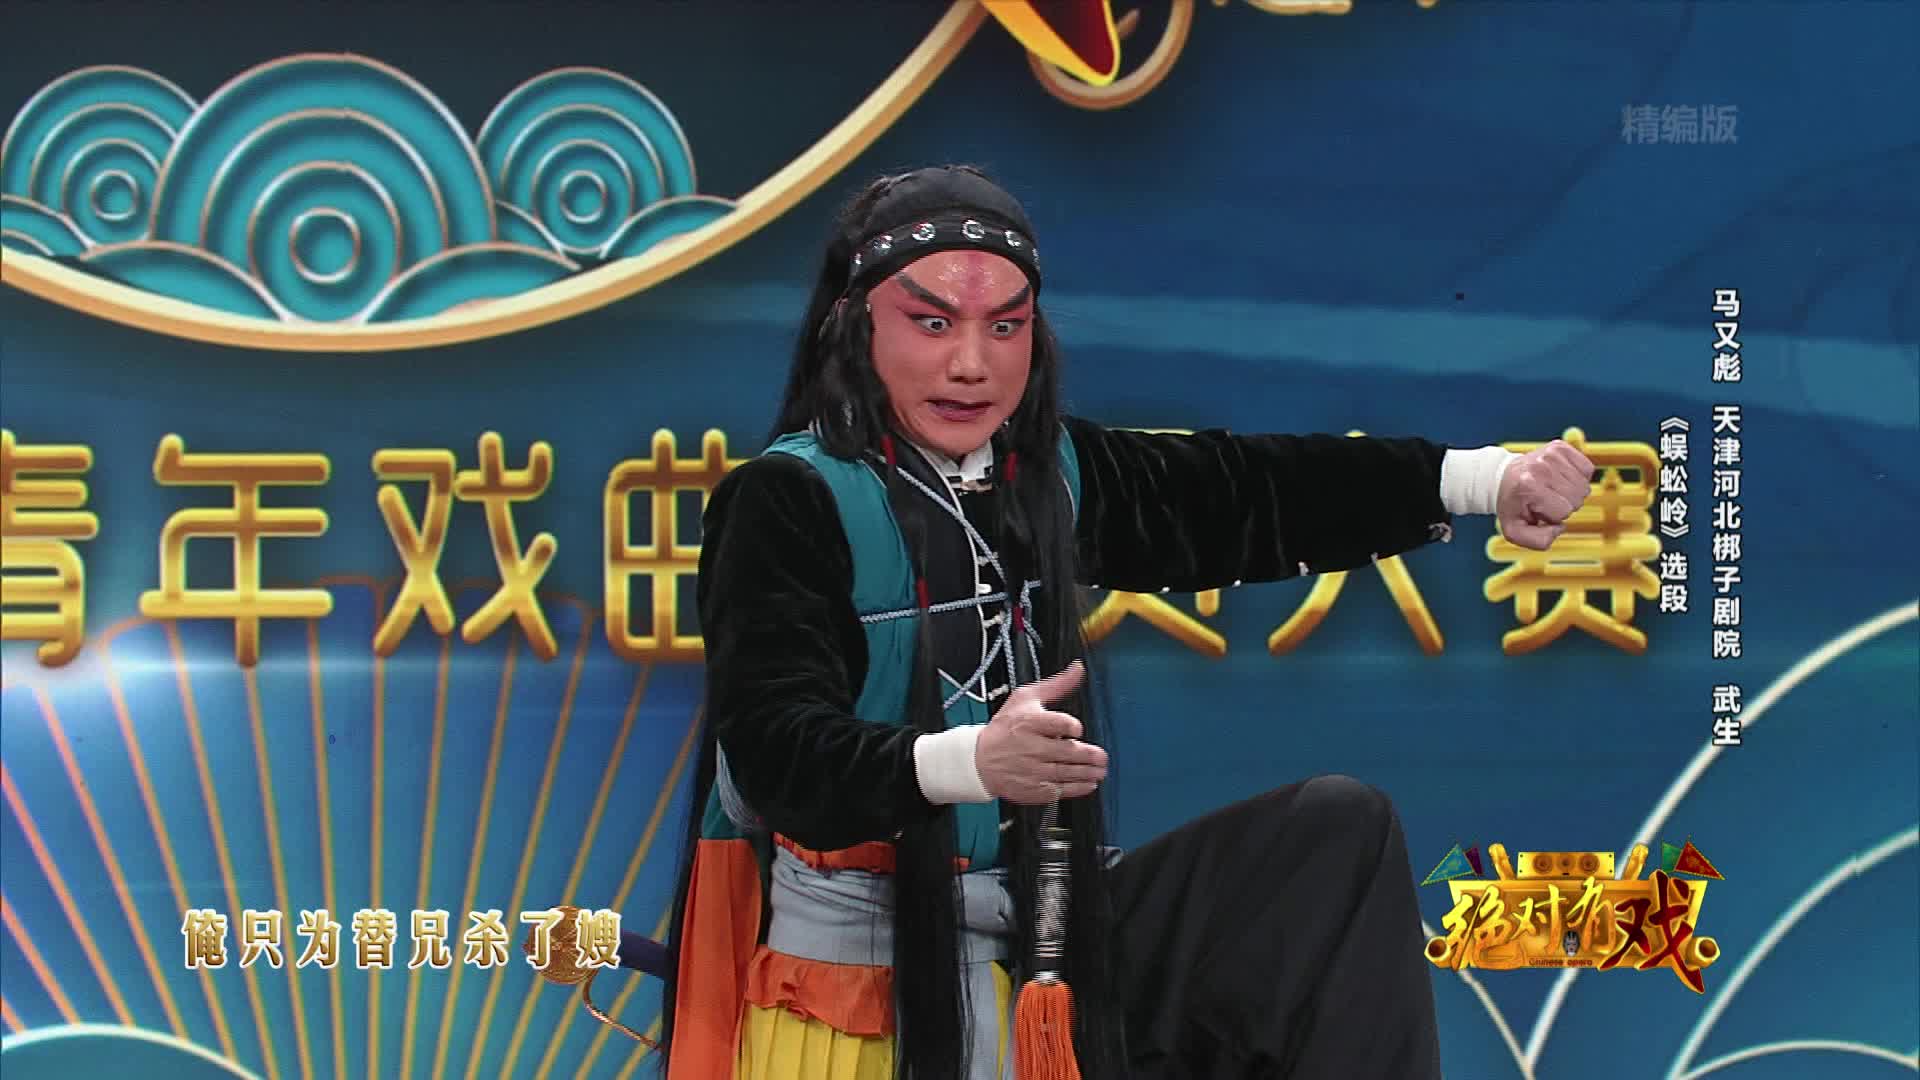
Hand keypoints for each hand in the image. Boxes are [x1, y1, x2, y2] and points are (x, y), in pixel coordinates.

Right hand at [975, 661, 1107, 804]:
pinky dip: (1078, 788)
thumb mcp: (1025, 699)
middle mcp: (1030, 747)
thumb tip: (1078, 669)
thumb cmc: (1005, 729)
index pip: (1058, 723)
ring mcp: (1031, 770)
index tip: (1078, 729)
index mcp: (1029, 723)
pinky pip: (1060, 790)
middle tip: (1100, 756)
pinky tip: (1088, 783)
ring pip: (1067, 772)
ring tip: (1099, 769)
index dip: (1072, 727)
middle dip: (1089, 754)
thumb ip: (1057, 685)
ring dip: (1088, 772)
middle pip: (1067, 751)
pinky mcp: (1032, 789)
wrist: (979, 760)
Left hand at [1496, 439, 1594, 549]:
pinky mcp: (1560, 447)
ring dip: (1571, 491)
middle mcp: (1540, 467)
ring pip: (1584, 485)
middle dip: (1564, 505)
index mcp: (1529, 487)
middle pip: (1577, 498)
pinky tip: (1561, 478)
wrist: (1502, 477)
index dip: (1554, 516)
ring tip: (1551, 489)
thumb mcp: (1515, 531)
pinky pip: (1587, 468)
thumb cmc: (1512, 504)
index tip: (1539, 509)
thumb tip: (1559, 527)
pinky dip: (1578, 476)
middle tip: (1545, 499)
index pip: (1564, 511)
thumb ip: (1538, 541)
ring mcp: (1551, 454)